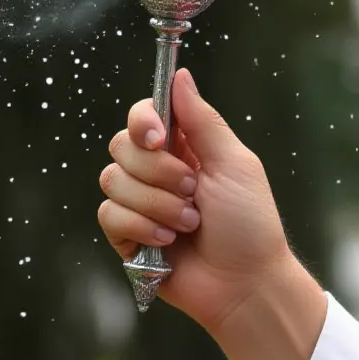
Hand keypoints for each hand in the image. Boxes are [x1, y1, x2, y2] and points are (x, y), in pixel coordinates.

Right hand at [97, 68, 299, 331]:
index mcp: (183, 148)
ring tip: (188, 224)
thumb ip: (202, 120)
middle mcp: (155, 172)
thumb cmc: (250, 223)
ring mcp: (138, 203)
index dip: (142, 122)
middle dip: (157, 172)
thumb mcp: (234, 164)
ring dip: (155, 204)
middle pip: (121, 146)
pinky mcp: (126, 236)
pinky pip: (109, 215)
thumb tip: (180, 75)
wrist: (244, 284)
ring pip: (113, 181)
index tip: (158, 138)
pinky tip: (168, 241)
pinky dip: (140, 227)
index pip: (141, 116)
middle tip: (192, 191)